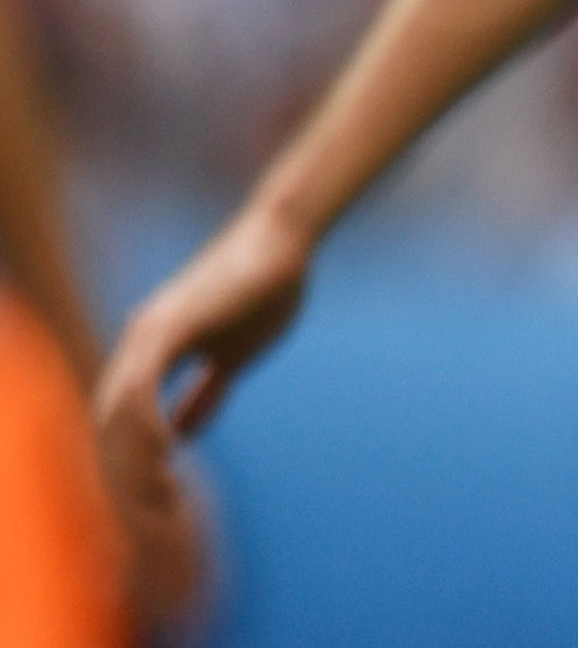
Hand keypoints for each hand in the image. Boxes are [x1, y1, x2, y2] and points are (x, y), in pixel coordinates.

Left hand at [95, 197, 310, 605]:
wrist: (284, 242)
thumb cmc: (265, 290)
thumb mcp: (232, 355)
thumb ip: (204, 392)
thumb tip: (183, 435)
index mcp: (151, 353)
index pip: (124, 421)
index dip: (135, 465)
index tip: (159, 503)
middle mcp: (138, 344)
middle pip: (109, 424)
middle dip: (126, 476)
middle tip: (151, 519)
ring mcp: (148, 334)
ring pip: (117, 410)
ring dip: (132, 460)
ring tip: (156, 498)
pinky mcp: (167, 326)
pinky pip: (141, 386)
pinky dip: (146, 424)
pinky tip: (164, 452)